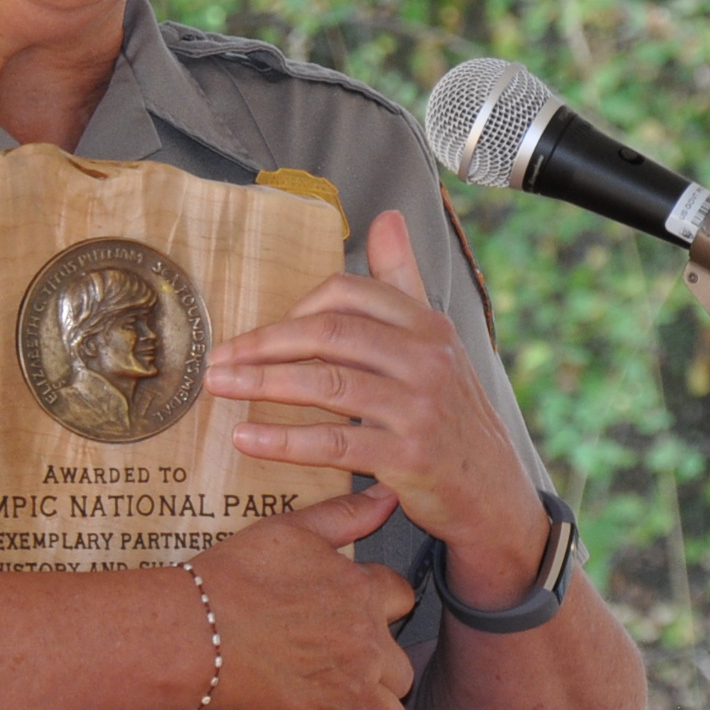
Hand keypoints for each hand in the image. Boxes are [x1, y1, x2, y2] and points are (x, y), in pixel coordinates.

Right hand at [187, 483, 418, 709]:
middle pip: (401, 670)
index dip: (381, 609)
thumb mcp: (291, 531)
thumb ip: (344, 515)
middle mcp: (366, 647)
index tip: (356, 616)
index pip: (402, 600)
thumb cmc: (233, 578)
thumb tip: (387, 495)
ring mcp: (346, 695)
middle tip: (339, 670)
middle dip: (379, 672)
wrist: (191, 629)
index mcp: (363, 595)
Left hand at [207, 209, 548, 616]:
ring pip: (327, 385)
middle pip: (330, 333)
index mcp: (427, 325)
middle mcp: (428, 359)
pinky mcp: (409, 457)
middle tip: (218, 357)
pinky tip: (246, 438)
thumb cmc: (451, 414)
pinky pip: (333, 443)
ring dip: (262, 384)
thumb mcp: (438, 342)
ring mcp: (420, 408)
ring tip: (218, 387)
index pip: (349, 293)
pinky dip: (283, 440)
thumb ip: (404, 281)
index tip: (261, 332)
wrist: (491, 492)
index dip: (295, 306)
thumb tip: (386, 217)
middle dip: (265, 342)